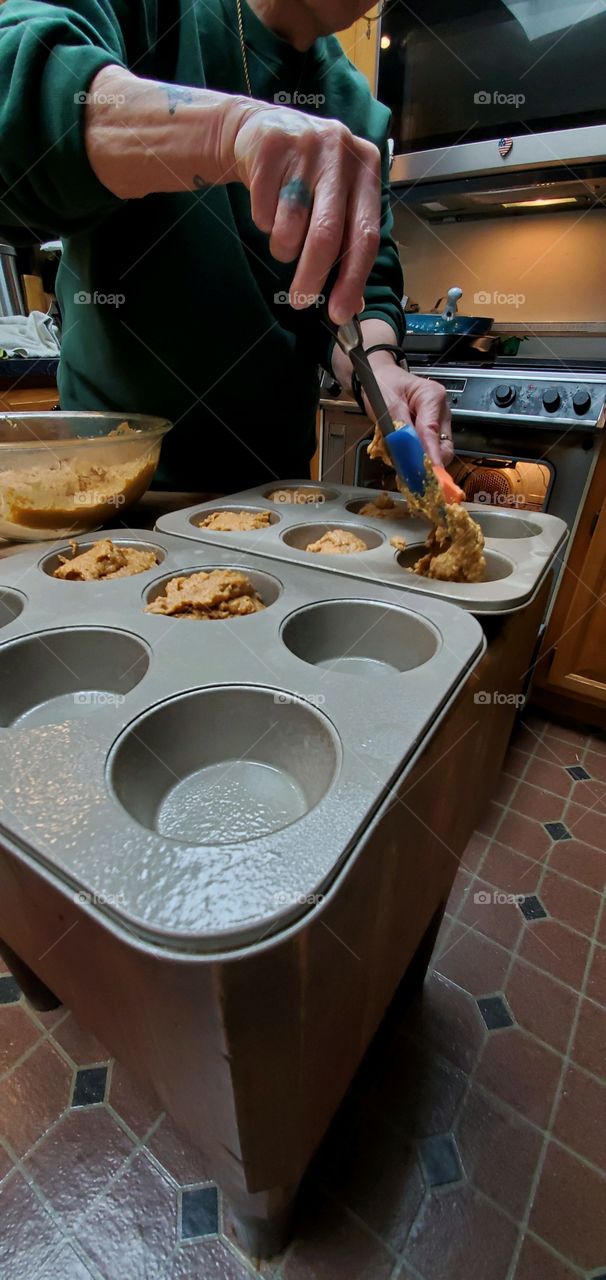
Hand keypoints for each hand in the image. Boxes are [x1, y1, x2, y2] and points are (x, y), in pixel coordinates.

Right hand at [233, 106, 380, 326]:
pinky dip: (264, 224)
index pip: (365, 235)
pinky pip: (264, 213)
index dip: (352, 279)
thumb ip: (348, 246)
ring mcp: (306, 147)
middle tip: (300, 302)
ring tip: (283, 237)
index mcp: (367, 168)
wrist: (261, 130)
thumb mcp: (335, 202)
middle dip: (312, 277)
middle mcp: (341, 153)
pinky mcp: (271, 148)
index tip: (339, 313)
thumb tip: (352, 303)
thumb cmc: (306, 177)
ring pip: (290, 227)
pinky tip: (268, 206)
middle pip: (326, 234)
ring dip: (283, 248)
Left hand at [363, 357, 452, 465]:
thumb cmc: (382, 384)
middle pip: (444, 445)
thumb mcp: (387, 404)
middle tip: (412, 473)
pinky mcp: (432, 432)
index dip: (431, 455)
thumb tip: (409, 454)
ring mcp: (438, 422)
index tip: (430, 472)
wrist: (378, 378)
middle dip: (429, 461)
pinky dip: (418, 458)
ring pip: (438, 451)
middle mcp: (441, 411)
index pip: (432, 432)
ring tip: (404, 463)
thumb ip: (400, 430)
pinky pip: (429, 450)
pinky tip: (405, 458)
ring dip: (422, 461)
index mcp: (433, 397)